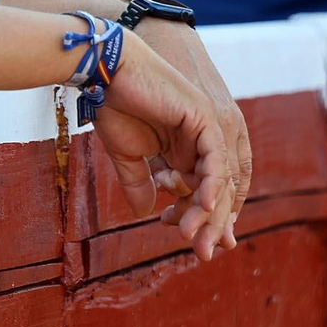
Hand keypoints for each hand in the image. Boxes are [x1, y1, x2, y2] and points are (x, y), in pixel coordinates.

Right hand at [95, 33, 236, 261]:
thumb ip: (139, 183)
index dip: (206, 219)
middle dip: (213, 224)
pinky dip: (213, 184)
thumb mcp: (128, 155)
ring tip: (195, 238)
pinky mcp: (204, 118)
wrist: (105, 73)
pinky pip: (216, 158)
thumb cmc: (114, 106)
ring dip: (209, 212)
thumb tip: (144, 214)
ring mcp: (209, 128)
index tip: (196, 245)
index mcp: (190, 147)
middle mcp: (205, 139)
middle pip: (220, 189)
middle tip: (203, 252)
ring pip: (220, 179)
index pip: (209, 190)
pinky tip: (206, 207)